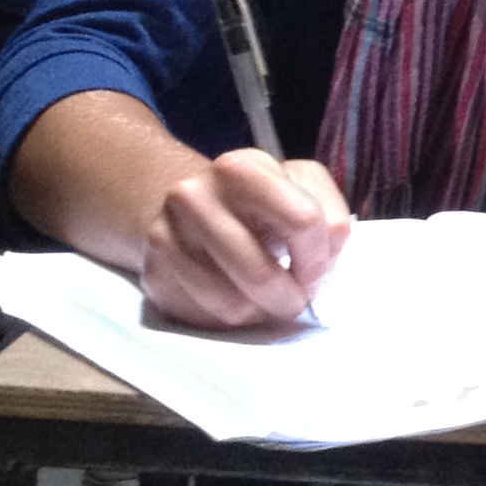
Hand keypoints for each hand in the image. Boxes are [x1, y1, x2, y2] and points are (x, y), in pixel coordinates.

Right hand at [139, 150, 351, 331]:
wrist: (190, 208)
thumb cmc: (262, 206)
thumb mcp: (304, 192)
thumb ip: (329, 220)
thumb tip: (322, 264)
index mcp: (246, 167)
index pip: (303, 220)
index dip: (318, 259)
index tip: (316, 272)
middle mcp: (198, 193)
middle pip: (260, 273)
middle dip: (289, 299)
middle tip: (295, 301)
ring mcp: (168, 232)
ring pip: (232, 304)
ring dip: (261, 313)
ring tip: (268, 303)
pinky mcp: (155, 269)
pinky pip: (206, 315)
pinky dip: (232, 318)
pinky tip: (239, 301)